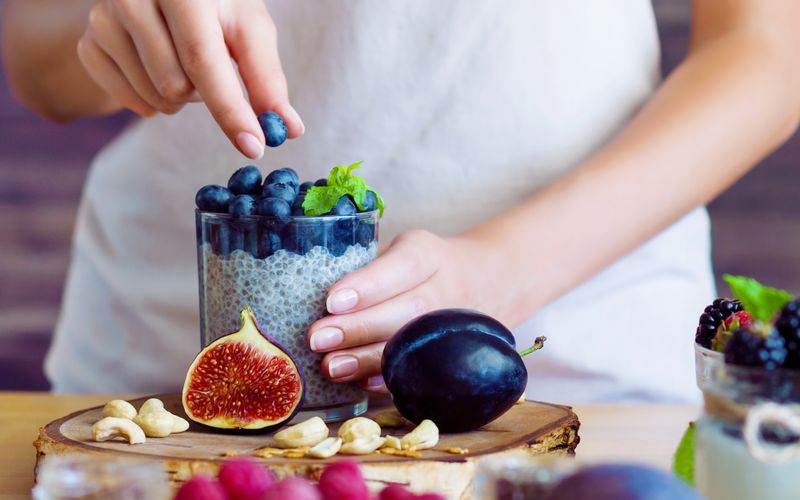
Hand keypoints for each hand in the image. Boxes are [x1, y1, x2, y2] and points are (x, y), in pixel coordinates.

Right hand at [76, 0, 303, 158]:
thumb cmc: (217, 5)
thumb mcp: (248, 28)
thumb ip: (267, 78)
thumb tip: (289, 128)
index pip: (203, 60)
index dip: (231, 109)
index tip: (255, 146)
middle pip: (176, 86)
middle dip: (205, 93)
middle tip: (210, 67)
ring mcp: (102, 17)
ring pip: (155, 97)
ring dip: (181, 97)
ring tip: (184, 62)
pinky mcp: (88, 42)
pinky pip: (129, 101)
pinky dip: (154, 99)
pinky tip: (158, 70)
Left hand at [306, 230, 499, 391]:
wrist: (486, 281)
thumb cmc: (423, 266)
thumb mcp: (403, 249)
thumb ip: (365, 265)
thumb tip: (303, 291)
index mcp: (428, 255)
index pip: (402, 266)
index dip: (368, 285)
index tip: (332, 300)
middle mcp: (447, 290)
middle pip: (405, 311)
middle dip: (358, 328)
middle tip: (316, 338)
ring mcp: (452, 327)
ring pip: (412, 346)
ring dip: (367, 359)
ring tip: (329, 366)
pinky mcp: (450, 356)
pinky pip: (419, 372)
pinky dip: (388, 379)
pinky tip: (359, 382)